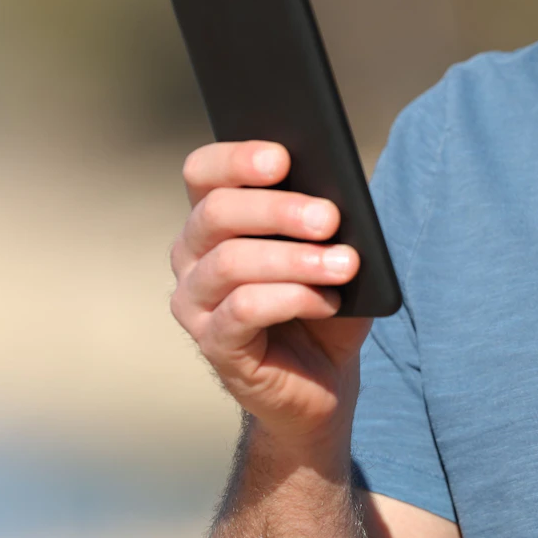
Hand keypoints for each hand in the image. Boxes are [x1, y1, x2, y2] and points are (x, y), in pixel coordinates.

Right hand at [170, 141, 372, 449]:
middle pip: (216, 212)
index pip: (203, 172)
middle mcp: (191, 254)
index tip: (283, 159)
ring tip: (345, 264)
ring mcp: (194, 301)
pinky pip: (242, 309)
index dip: (237, 160)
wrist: (323, 379)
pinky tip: (329, 301)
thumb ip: (325, 219)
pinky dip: (293, 298)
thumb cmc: (322, 301)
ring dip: (295, 259)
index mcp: (214, 218)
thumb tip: (333, 194)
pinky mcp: (213, 344)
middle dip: (279, 210)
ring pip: (231, 261)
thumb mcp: (331, 251)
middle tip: (330, 218)